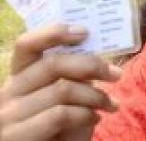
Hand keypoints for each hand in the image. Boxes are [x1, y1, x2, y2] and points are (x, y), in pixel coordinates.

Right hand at [0, 25, 121, 140]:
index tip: (85, 32)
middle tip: (117, 74)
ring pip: (62, 89)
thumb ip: (72, 75)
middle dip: (92, 65)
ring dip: (96, 96)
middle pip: (53, 64)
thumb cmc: (61, 127)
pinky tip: (95, 119)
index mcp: (18, 77)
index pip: (27, 44)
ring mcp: (8, 115)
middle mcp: (8, 92)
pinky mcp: (15, 136)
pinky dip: (86, 114)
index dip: (53, 33)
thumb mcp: (65, 96)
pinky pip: (60, 114)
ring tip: (110, 104)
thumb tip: (97, 49)